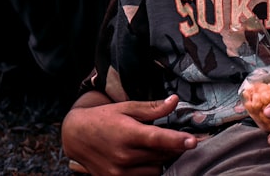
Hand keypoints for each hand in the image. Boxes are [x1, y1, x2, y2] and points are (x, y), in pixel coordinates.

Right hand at [61, 94, 197, 175]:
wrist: (75, 136)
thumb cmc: (103, 118)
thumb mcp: (126, 108)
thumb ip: (152, 108)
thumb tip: (175, 101)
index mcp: (126, 133)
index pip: (156, 139)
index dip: (176, 141)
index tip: (193, 141)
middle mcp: (123, 155)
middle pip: (161, 155)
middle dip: (171, 147)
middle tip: (171, 137)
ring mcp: (120, 172)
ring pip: (156, 169)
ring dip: (159, 159)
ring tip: (148, 147)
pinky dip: (148, 169)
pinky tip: (141, 158)